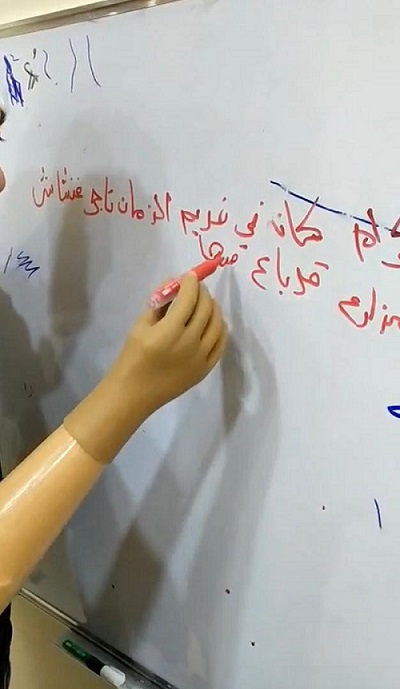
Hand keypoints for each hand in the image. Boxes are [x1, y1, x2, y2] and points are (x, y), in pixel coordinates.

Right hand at [113, 274, 227, 413]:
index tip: (190, 276)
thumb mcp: (140, 326)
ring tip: (207, 302)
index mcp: (169, 331)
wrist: (135, 393)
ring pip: (218, 324)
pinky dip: (221, 328)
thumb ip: (159, 304)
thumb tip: (174, 284)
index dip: (191, 283)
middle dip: (202, 293)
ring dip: (214, 308)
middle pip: (205, 309)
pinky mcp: (206, 369)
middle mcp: (190, 342)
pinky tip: (215, 322)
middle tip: (197, 288)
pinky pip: (221, 344)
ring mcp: (201, 357)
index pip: (188, 298)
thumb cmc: (132, 358)